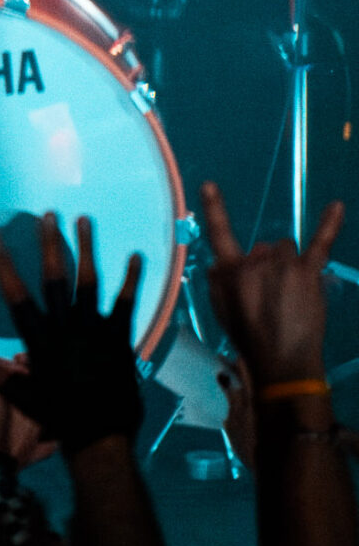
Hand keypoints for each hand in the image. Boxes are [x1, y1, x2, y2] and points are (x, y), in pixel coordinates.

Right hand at [0, 213, 144, 452]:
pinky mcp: (120, 339)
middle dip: (50, 245)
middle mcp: (66, 329)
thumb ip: (7, 379)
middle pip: (55, 279)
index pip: (17, 298)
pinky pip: (126, 303)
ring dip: (86, 249)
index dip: (4, 269)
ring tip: (84, 220)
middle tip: (48, 216)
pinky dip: (131, 279)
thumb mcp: (27, 397)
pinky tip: (135, 255)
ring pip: (89, 282)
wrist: (100, 436)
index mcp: (40, 342)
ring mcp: (95, 332)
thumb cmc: (59, 418)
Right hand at [199, 182, 344, 388]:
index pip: (219, 234)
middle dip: (267, 267)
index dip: (214, 208)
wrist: (281, 360)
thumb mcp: (219, 309)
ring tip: (291, 296)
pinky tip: (336, 206)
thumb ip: (218, 279)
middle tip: (271, 298)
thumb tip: (225, 262)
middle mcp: (254, 260)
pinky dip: (329, 223)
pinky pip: (319, 243)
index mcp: (228, 270)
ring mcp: (283, 264)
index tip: (210, 185)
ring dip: (288, 266)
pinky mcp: (308, 272)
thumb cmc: (248, 338)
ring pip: (286, 250)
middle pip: (264, 249)